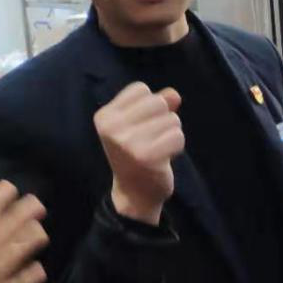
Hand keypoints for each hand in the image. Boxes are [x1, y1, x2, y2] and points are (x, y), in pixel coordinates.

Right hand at [94, 82, 183, 225]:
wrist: (134, 192)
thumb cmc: (137, 153)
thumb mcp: (139, 125)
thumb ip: (157, 105)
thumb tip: (174, 94)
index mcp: (105, 116)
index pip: (141, 89)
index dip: (150, 105)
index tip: (141, 126)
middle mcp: (112, 128)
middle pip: (158, 102)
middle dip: (164, 118)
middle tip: (152, 139)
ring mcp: (128, 143)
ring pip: (172, 119)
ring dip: (171, 133)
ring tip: (157, 148)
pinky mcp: (147, 156)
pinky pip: (178, 136)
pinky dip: (177, 146)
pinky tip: (164, 157)